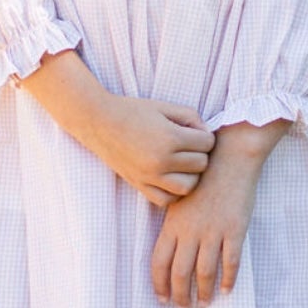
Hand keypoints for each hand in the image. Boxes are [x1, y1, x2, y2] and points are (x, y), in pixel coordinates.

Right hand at [88, 94, 216, 207]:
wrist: (99, 122)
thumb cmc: (134, 111)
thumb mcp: (165, 106)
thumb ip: (192, 117)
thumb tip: (208, 135)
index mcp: (170, 138)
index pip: (207, 143)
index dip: (205, 135)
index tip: (193, 131)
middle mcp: (161, 160)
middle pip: (201, 164)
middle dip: (199, 153)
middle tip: (187, 145)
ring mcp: (149, 176)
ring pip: (189, 186)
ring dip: (190, 175)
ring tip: (181, 163)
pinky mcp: (139, 185)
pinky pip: (167, 200)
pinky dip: (173, 192)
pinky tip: (169, 177)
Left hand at [150, 122, 288, 306]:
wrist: (229, 158)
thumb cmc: (202, 176)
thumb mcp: (179, 199)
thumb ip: (173, 225)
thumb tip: (169, 248)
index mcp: (172, 224)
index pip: (159, 262)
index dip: (159, 284)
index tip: (162, 298)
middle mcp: (190, 231)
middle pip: (180, 273)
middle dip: (180, 295)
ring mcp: (213, 232)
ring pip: (204, 272)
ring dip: (203, 292)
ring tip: (205, 303)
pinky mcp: (235, 230)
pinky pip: (230, 262)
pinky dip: (228, 279)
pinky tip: (227, 290)